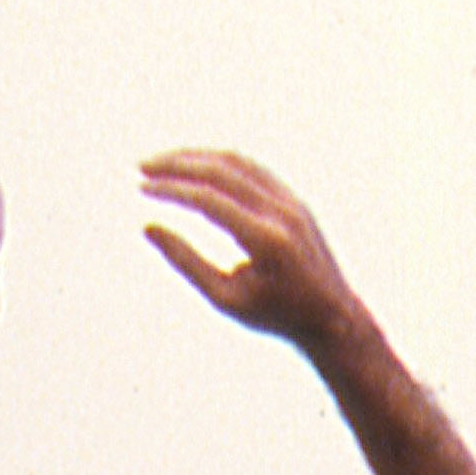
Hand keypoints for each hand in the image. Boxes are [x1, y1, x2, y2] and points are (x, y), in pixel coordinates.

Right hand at [139, 149, 374, 356]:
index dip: (171, 190)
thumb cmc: (275, 314)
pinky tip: (195, 168)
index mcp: (267, 241)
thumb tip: (148, 227)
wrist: (333, 317)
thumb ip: (186, 261)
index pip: (209, 200)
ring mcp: (293, 203)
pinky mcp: (295, 200)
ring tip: (163, 165)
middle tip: (142, 168)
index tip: (141, 188)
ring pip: (238, 162)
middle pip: (221, 171)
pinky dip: (221, 163)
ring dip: (197, 157)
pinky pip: (253, 169)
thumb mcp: (225, 298)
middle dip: (177, 164)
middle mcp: (283, 215)